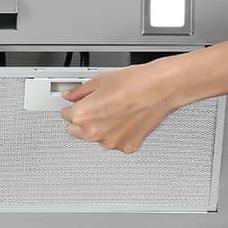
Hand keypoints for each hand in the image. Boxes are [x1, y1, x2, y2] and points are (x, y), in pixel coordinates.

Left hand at [59, 59, 183, 153]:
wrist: (162, 88)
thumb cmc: (134, 82)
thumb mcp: (99, 80)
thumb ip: (79, 92)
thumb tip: (70, 95)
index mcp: (82, 115)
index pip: (65, 115)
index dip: (73, 107)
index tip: (79, 104)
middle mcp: (93, 132)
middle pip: (76, 131)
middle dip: (82, 121)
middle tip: (97, 108)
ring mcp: (111, 142)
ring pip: (96, 138)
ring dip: (101, 129)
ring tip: (116, 111)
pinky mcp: (127, 147)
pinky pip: (115, 142)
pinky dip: (119, 134)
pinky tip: (127, 119)